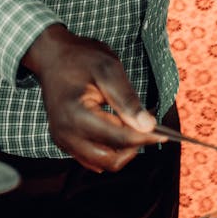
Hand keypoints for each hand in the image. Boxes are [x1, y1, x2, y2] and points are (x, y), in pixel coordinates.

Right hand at [21, 24, 156, 171]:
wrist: (52, 55)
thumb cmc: (80, 57)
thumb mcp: (108, 69)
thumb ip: (127, 99)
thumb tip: (148, 126)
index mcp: (76, 115)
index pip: (118, 139)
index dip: (144, 138)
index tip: (164, 132)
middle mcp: (66, 134)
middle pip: (110, 159)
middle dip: (133, 147)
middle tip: (146, 126)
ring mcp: (62, 140)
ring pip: (101, 162)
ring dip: (121, 149)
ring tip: (130, 123)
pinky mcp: (64, 141)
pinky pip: (91, 156)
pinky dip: (108, 148)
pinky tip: (116, 126)